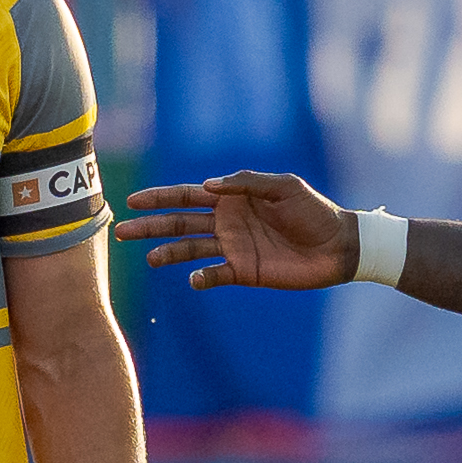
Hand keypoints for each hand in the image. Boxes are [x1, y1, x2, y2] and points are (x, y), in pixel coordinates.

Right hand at [114, 170, 354, 290]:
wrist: (340, 246)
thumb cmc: (314, 211)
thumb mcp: (284, 186)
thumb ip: (246, 182)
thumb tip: (206, 186)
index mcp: (231, 200)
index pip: (187, 197)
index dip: (159, 198)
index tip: (133, 200)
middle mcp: (225, 223)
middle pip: (178, 223)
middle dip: (150, 226)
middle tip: (122, 231)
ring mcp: (233, 248)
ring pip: (189, 249)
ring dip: (168, 253)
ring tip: (150, 260)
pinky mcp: (244, 271)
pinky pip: (214, 275)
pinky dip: (202, 278)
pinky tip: (195, 280)